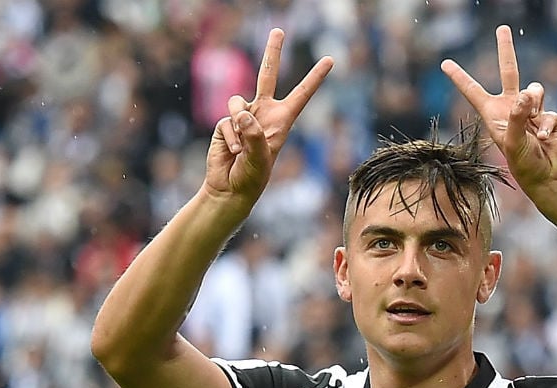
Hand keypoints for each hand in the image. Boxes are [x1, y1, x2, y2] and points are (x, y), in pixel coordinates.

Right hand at [204, 28, 333, 207]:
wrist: (230, 188)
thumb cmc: (252, 177)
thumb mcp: (259, 159)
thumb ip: (253, 134)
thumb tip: (241, 112)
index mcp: (282, 121)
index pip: (301, 95)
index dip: (315, 78)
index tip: (330, 60)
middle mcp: (264, 113)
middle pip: (267, 75)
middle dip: (272, 52)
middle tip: (279, 30)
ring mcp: (244, 116)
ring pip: (238, 102)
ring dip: (238, 125)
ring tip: (241, 148)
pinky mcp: (227, 122)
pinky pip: (227, 121)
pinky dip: (229, 137)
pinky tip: (232, 151)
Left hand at [441, 25, 556, 192]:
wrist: (549, 177)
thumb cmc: (524, 164)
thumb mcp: (512, 142)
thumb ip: (516, 116)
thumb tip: (525, 94)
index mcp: (492, 114)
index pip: (472, 91)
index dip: (459, 77)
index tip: (445, 64)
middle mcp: (510, 108)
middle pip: (509, 71)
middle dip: (505, 49)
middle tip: (502, 28)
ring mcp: (531, 111)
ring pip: (535, 89)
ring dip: (534, 102)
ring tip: (533, 123)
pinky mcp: (548, 117)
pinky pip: (548, 111)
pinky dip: (546, 124)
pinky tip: (544, 139)